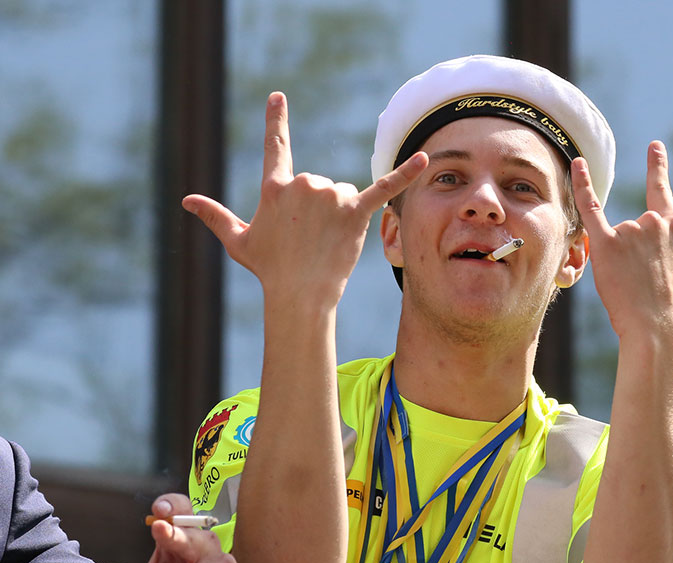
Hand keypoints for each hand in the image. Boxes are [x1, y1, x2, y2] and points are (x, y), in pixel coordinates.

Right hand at [181, 91, 427, 306]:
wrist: (299, 293)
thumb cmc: (269, 269)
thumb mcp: (238, 242)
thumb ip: (216, 217)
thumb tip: (186, 201)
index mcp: (275, 187)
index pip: (276, 146)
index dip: (277, 121)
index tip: (279, 97)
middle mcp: (303, 184)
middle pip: (322, 184)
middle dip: (320, 210)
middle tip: (311, 239)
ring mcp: (330, 196)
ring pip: (344, 194)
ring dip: (341, 215)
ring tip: (329, 241)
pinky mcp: (355, 211)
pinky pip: (384, 188)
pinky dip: (405, 174)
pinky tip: (425, 160)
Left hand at [571, 140, 672, 340]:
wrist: (657, 328)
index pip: (662, 190)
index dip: (657, 166)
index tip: (654, 146)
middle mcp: (655, 222)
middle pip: (633, 228)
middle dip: (632, 254)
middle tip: (640, 283)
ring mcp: (631, 231)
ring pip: (615, 236)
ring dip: (617, 258)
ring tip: (629, 284)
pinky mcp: (607, 243)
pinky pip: (590, 209)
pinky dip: (581, 186)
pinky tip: (578, 165)